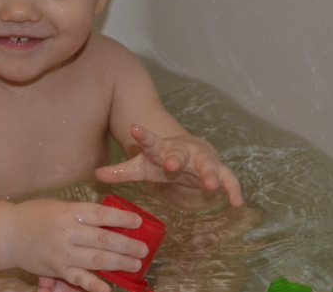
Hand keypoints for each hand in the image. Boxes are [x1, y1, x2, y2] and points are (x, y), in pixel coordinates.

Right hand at [2, 198, 148, 291]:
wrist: (8, 233)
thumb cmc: (35, 215)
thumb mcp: (59, 206)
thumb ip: (82, 214)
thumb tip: (111, 221)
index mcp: (70, 212)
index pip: (102, 215)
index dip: (122, 218)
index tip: (138, 222)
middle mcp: (68, 231)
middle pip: (104, 239)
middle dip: (127, 245)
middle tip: (144, 249)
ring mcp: (62, 252)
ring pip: (96, 259)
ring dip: (119, 263)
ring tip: (136, 264)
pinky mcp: (57, 269)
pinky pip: (78, 278)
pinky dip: (93, 285)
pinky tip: (107, 288)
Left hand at [95, 125, 243, 207]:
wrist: (191, 153)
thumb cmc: (161, 161)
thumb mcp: (141, 167)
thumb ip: (120, 171)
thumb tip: (95, 174)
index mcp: (161, 149)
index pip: (150, 141)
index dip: (142, 136)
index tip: (133, 128)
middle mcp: (183, 152)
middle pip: (179, 153)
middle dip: (175, 158)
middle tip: (171, 165)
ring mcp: (202, 160)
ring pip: (207, 165)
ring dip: (209, 174)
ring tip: (211, 185)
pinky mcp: (218, 171)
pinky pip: (228, 180)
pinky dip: (233, 190)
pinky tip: (237, 203)